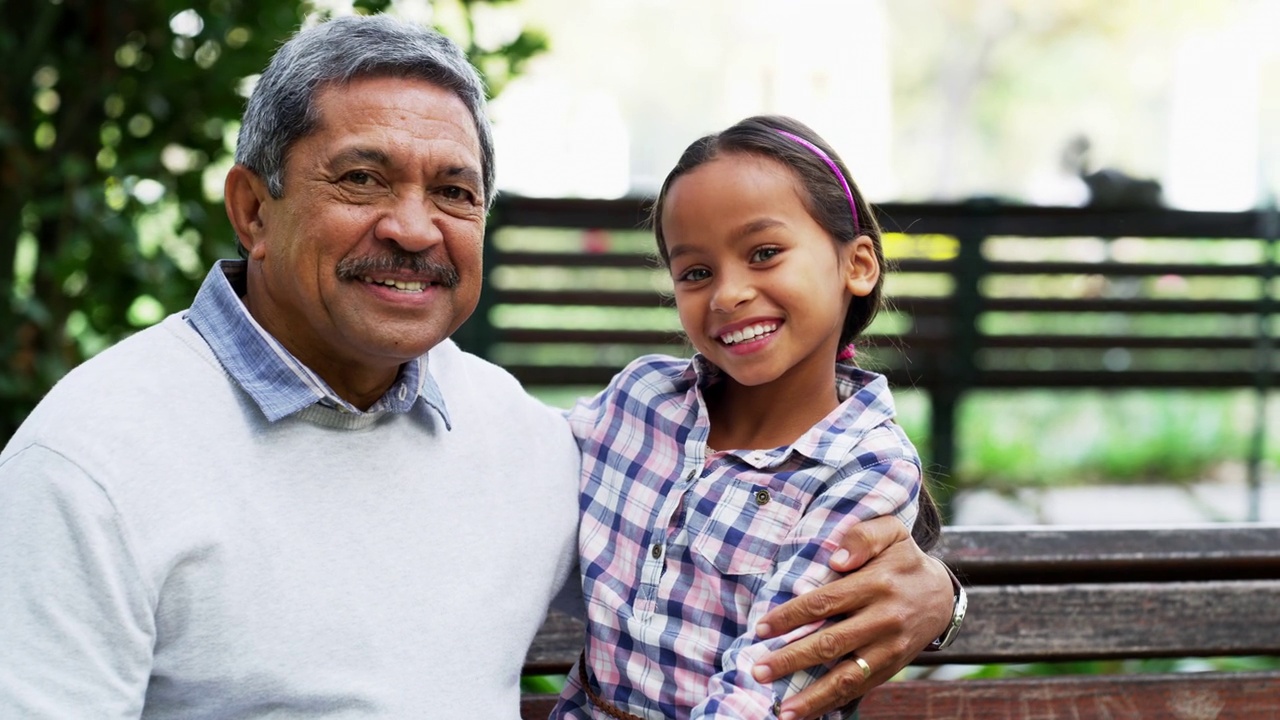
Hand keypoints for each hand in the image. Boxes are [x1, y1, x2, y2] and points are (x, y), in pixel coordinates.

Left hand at [751, 516, 952, 719]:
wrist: (942, 594)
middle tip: (758, 670)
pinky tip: (806, 713)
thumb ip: (863, 536)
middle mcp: (885, 619)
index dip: (791, 616)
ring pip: (847, 677)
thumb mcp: (891, 532)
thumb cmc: (903, 559)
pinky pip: (860, 689)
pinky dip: (833, 703)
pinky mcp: (892, 667)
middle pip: (830, 644)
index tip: (762, 628)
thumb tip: (836, 559)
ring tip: (782, 710)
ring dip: (812, 696)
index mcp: (877, 584)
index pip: (825, 602)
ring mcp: (890, 648)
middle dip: (791, 660)